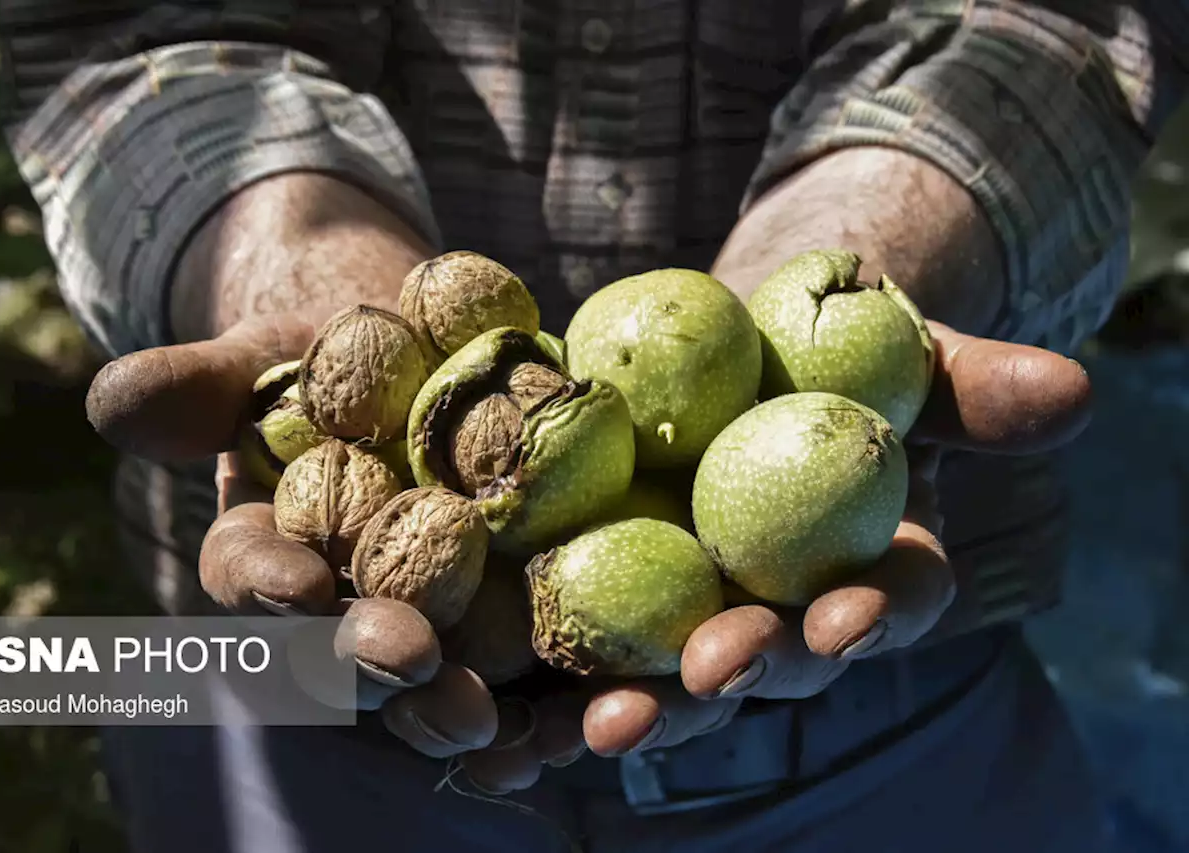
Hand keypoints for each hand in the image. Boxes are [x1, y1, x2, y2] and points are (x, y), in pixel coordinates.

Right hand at [86, 312, 587, 784]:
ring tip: (507, 726)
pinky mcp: (520, 620)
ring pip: (442, 687)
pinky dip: (567, 703)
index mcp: (272, 552)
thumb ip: (193, 385)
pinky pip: (541, 674)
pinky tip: (601, 717)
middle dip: (378, 666)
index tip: (298, 582)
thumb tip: (115, 401)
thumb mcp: (259, 356)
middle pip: (351, 655)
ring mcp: (435, 623)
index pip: (251, 576)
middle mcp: (346, 607)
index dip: (267, 584)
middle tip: (412, 664)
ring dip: (469, 712)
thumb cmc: (325, 357)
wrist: (423, 353)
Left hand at [574, 321, 1092, 756]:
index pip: (883, 604)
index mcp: (861, 567)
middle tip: (719, 668)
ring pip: (673, 678)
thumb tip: (1071, 388)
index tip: (850, 612)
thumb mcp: (903, 356)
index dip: (872, 616)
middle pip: (773, 660)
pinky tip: (524, 710)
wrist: (723, 342)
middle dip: (749, 670)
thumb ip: (971, 387)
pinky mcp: (603, 597)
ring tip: (609, 724)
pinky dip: (555, 687)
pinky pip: (581, 651)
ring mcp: (690, 613)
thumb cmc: (829, 352)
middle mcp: (781, 609)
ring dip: (646, 707)